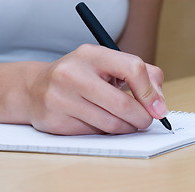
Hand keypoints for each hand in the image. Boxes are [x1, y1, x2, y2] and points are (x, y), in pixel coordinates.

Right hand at [26, 44, 167, 134]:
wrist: (35, 89)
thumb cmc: (81, 77)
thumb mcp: (109, 65)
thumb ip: (143, 76)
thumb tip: (160, 105)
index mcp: (91, 54)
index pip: (133, 68)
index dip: (150, 92)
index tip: (158, 109)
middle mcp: (72, 74)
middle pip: (122, 104)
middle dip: (142, 118)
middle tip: (145, 121)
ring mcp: (60, 99)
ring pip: (110, 124)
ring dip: (126, 128)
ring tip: (126, 123)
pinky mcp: (55, 122)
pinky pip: (94, 135)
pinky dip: (106, 134)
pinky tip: (102, 124)